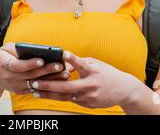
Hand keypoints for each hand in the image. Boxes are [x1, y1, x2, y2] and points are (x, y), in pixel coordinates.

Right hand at [0, 43, 72, 94]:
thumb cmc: (2, 57)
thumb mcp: (5, 49)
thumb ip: (18, 48)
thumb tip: (35, 49)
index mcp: (4, 64)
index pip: (18, 65)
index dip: (30, 64)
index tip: (41, 60)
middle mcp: (10, 77)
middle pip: (30, 75)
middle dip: (46, 71)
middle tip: (60, 66)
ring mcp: (16, 86)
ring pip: (36, 84)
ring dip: (51, 79)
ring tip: (64, 74)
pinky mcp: (21, 91)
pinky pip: (36, 89)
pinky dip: (48, 85)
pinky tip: (60, 80)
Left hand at [28, 51, 142, 108]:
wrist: (124, 90)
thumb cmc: (107, 73)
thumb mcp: (95, 64)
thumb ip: (79, 63)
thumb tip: (63, 63)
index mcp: (93, 71)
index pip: (81, 64)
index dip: (73, 59)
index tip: (64, 54)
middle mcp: (90, 84)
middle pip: (67, 86)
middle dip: (49, 85)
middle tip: (35, 82)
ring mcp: (89, 96)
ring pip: (65, 96)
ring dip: (49, 94)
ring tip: (35, 91)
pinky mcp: (89, 104)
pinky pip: (71, 100)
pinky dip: (59, 97)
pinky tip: (47, 95)